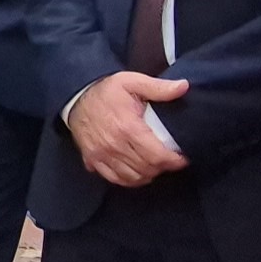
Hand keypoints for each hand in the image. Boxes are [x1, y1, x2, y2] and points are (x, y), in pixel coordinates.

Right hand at [67, 71, 190, 187]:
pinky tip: (138, 173)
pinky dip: (130, 180)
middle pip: (147, 168)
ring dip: (148, 174)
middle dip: (163, 167)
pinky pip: (115, 179)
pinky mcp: (93, 160)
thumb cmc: (106, 90)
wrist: (76, 96)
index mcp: (128, 127)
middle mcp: (115, 145)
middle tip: (171, 160)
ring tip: (156, 166)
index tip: (183, 159)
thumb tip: (183, 87)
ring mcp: (102, 155)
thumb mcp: (133, 81)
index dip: (174, 161)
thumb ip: (159, 87)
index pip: (157, 155)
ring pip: (133, 177)